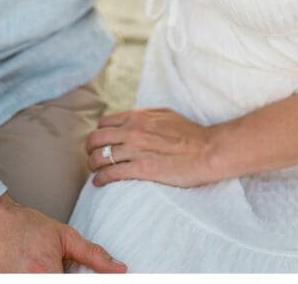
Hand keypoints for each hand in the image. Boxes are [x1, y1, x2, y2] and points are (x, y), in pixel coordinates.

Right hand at [0, 193, 126, 272]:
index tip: (69, 271)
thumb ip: (93, 255)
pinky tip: (27, 269)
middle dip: (61, 276)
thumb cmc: (23, 227)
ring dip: (46, 277)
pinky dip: (31, 277)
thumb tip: (120, 270)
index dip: (81, 280)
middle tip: (53, 266)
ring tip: (37, 265)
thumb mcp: (62, 236)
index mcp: (47, 276)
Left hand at [86, 107, 215, 187]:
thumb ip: (145, 115)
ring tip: (95, 171)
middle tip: (92, 156)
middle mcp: (132, 131)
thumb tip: (131, 118)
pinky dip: (101, 178)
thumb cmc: (190, 133)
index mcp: (137, 117)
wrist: (207, 151)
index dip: (99, 133)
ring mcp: (136, 150)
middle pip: (96, 139)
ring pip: (101, 157)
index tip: (101, 142)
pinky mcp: (142, 169)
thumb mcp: (165, 114)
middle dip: (90, 149)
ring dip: (94, 165)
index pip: (104, 123)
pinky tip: (98, 182)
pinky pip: (111, 173)